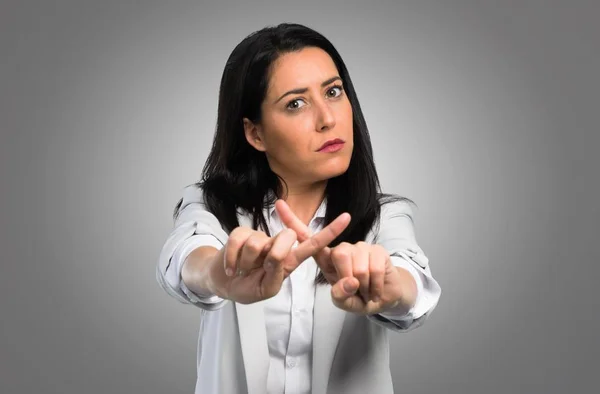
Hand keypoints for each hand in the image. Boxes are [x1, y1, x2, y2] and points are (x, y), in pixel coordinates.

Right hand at [207, 211, 350, 303]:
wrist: (223, 283)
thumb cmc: (249, 287)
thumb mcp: (266, 289)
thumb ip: (275, 275)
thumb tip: (275, 255)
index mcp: (290, 260)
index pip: (314, 244)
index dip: (330, 231)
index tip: (347, 217)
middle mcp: (278, 245)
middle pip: (287, 238)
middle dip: (273, 255)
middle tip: (259, 269)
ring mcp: (260, 238)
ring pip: (259, 243)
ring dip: (247, 263)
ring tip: (244, 269)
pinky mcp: (241, 234)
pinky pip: (240, 240)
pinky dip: (232, 259)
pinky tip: (232, 267)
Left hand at [274, 199, 416, 314]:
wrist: (384, 297)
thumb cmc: (357, 297)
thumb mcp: (343, 301)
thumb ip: (340, 295)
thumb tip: (350, 281)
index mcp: (326, 259)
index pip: (306, 237)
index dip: (292, 222)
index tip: (278, 204)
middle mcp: (342, 248)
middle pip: (339, 254)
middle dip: (348, 277)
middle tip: (354, 291)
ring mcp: (361, 247)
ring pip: (357, 266)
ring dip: (363, 286)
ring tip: (365, 291)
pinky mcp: (378, 250)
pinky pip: (374, 269)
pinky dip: (375, 287)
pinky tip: (375, 291)